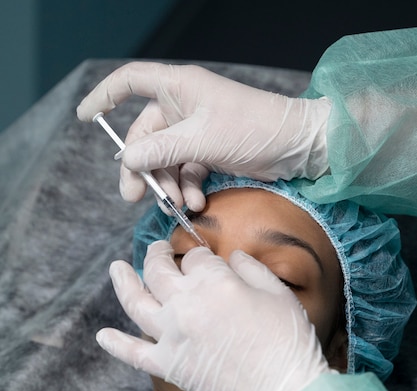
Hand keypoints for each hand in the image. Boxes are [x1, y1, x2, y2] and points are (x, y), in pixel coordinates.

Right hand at [77, 62, 329, 211]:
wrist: (296, 146)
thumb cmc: (252, 128)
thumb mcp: (202, 139)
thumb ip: (162, 150)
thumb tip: (127, 160)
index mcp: (178, 87)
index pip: (130, 82)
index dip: (104, 96)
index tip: (84, 118)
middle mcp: (183, 106)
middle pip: (146, 137)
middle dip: (141, 169)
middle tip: (134, 197)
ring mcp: (196, 131)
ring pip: (165, 160)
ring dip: (167, 184)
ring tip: (175, 205)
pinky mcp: (209, 152)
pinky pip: (186, 171)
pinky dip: (187, 188)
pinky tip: (195, 202)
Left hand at [96, 241, 331, 390]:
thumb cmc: (287, 342)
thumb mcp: (278, 293)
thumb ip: (251, 268)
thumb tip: (232, 257)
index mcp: (213, 282)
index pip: (196, 257)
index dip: (201, 256)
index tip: (207, 261)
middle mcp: (185, 304)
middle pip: (159, 271)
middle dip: (157, 255)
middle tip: (157, 249)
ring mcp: (171, 336)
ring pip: (136, 302)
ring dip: (122, 282)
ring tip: (115, 268)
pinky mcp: (168, 366)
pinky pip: (133, 353)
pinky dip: (115, 344)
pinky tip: (102, 335)